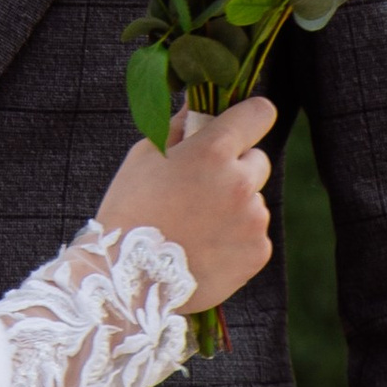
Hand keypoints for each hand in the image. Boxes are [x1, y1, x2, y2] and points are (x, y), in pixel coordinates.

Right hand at [95, 96, 276, 310]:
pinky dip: (236, 238)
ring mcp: (253, 219)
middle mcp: (241, 182)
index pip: (260, 113)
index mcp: (214, 151)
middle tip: (200, 190)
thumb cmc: (130, 209)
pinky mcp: (258, 252)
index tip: (240, 126)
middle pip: (258, 160)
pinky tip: (205, 248)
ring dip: (234, 206)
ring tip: (196, 226)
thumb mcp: (145, 156)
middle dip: (236, 168)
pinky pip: (254, 234)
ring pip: (254, 200)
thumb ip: (179, 127)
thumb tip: (198, 108)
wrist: (127, 279)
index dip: (249, 118)